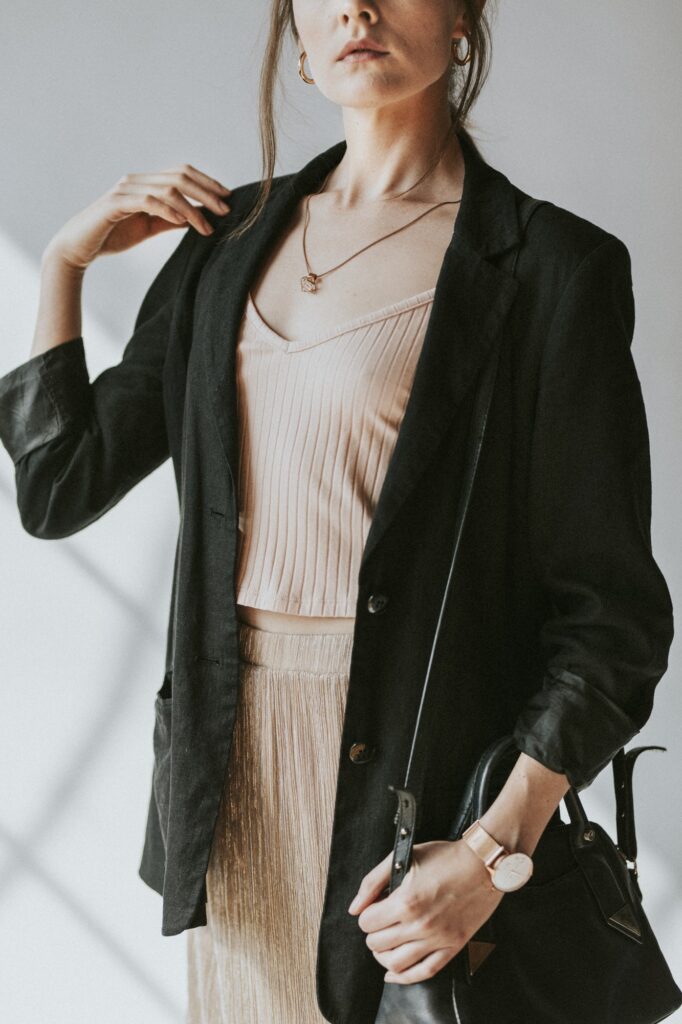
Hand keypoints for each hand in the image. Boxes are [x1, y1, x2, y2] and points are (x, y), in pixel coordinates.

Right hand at [44, 164, 232, 270]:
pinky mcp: (116, 203)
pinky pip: (148, 201)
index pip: (182, 173)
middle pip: (180, 176)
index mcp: (146, 183)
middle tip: (226, 211)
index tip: (227, 198)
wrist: (80, 247)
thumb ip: (171, 220)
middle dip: (207, 193)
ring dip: (192, 208)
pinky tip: (182, 222)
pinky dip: (169, 210)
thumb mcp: (150, 227)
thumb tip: (197, 217)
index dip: (207, 183)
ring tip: (207, 226)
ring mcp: (125, 189)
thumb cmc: (113, 236)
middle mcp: (136, 180)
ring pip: (168, 189)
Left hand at [348, 839, 502, 982]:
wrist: (482, 864)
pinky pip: (424, 972)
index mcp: (406, 902)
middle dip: (373, 932)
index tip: (374, 908)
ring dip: (384, 956)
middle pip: (377, 944)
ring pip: (396, 964)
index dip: (367, 914)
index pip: (367, 923)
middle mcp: (420, 925)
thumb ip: (373, 881)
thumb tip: (355, 908)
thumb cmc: (445, 857)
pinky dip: (405, 977)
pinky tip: (394, 973)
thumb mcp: (404, 857)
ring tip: (386, 943)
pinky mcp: (453, 947)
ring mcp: (438, 939)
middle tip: (380, 922)